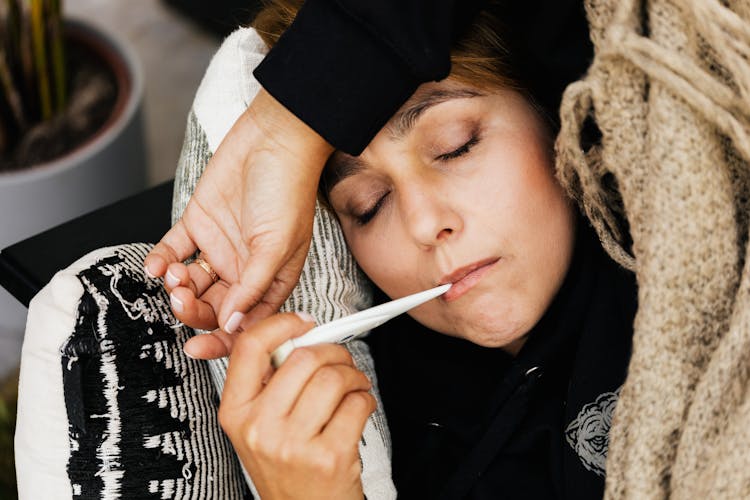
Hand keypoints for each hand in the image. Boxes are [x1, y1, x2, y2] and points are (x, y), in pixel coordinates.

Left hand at [144, 89, 333, 332]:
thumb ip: (253, 287)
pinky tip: (157, 265)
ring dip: (177, 287)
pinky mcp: (198, 224)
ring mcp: (220, 248)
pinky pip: (174, 251)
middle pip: (213, 306)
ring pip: (191, 283)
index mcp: (270, 280)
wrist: (271, 139)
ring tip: (174, 274)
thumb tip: (234, 324)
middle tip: (181, 302)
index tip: (198, 349)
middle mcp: (244, 269)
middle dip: (194, 311)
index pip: (245, 322)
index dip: (223, 340)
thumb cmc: (287, 189)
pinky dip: (161, 261)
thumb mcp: (277, 245)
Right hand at [220, 313, 374, 499]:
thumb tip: (298, 335)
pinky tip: (358, 408)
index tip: (304, 324)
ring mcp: (293, 445)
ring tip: (353, 387)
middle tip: (341, 362)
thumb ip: (269, 382)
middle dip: (333, 352)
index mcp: (236, 412)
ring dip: (354, 376)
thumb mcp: (259, 426)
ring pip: (334, 377)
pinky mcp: (328, 457)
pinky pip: (357, 403)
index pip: (250, 347)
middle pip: (304, 357)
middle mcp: (259, 428)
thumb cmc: (286, 468)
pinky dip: (366, 399)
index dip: (282, 324)